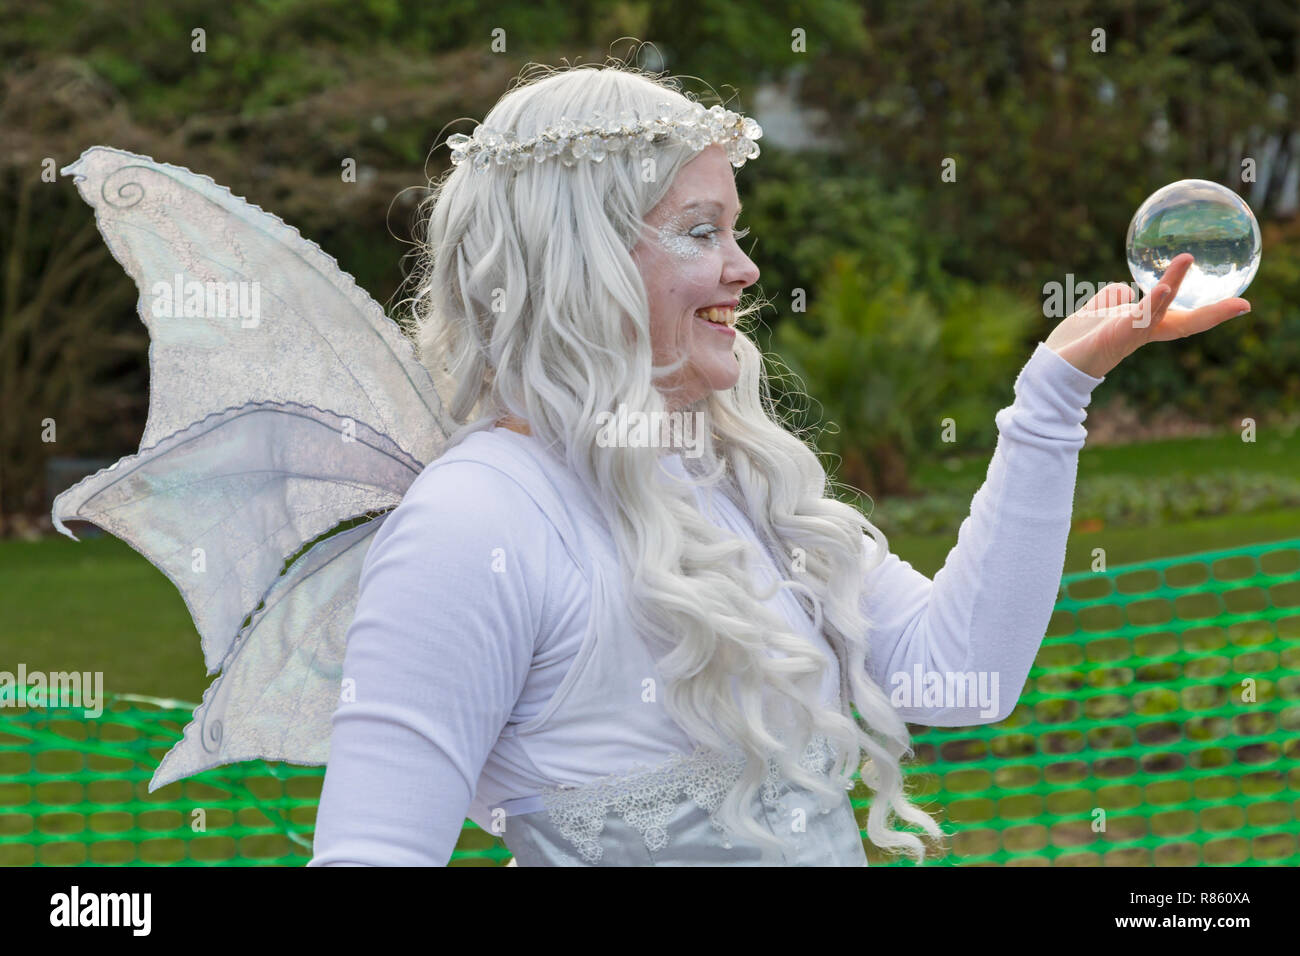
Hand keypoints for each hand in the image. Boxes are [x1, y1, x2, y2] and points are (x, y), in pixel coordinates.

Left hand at [1044, 253, 1250, 377]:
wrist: (1051, 367)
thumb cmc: (1074, 342)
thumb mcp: (1097, 312)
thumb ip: (1114, 298)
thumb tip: (1126, 287)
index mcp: (1141, 325)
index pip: (1182, 317)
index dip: (1211, 311)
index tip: (1243, 304)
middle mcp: (1141, 332)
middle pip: (1186, 324)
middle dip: (1215, 315)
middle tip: (1245, 305)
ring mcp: (1129, 335)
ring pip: (1158, 311)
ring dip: (1172, 286)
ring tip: (1187, 259)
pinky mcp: (1113, 337)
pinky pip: (1135, 318)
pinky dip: (1150, 304)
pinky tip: (1159, 288)